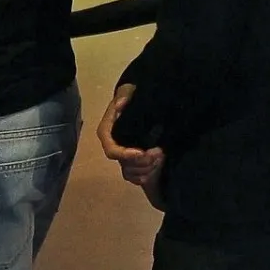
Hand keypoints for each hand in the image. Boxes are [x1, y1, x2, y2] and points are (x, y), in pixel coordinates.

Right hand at [96, 84, 165, 209]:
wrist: (141, 102)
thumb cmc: (132, 96)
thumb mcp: (129, 91)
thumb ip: (124, 96)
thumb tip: (120, 104)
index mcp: (108, 133)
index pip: (112, 150)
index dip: (126, 155)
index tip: (143, 152)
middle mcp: (114, 147)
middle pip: (124, 165)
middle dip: (143, 162)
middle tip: (159, 152)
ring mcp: (123, 157)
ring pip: (131, 173)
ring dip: (148, 168)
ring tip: (162, 156)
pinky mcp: (133, 163)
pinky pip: (137, 178)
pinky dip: (149, 174)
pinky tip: (160, 163)